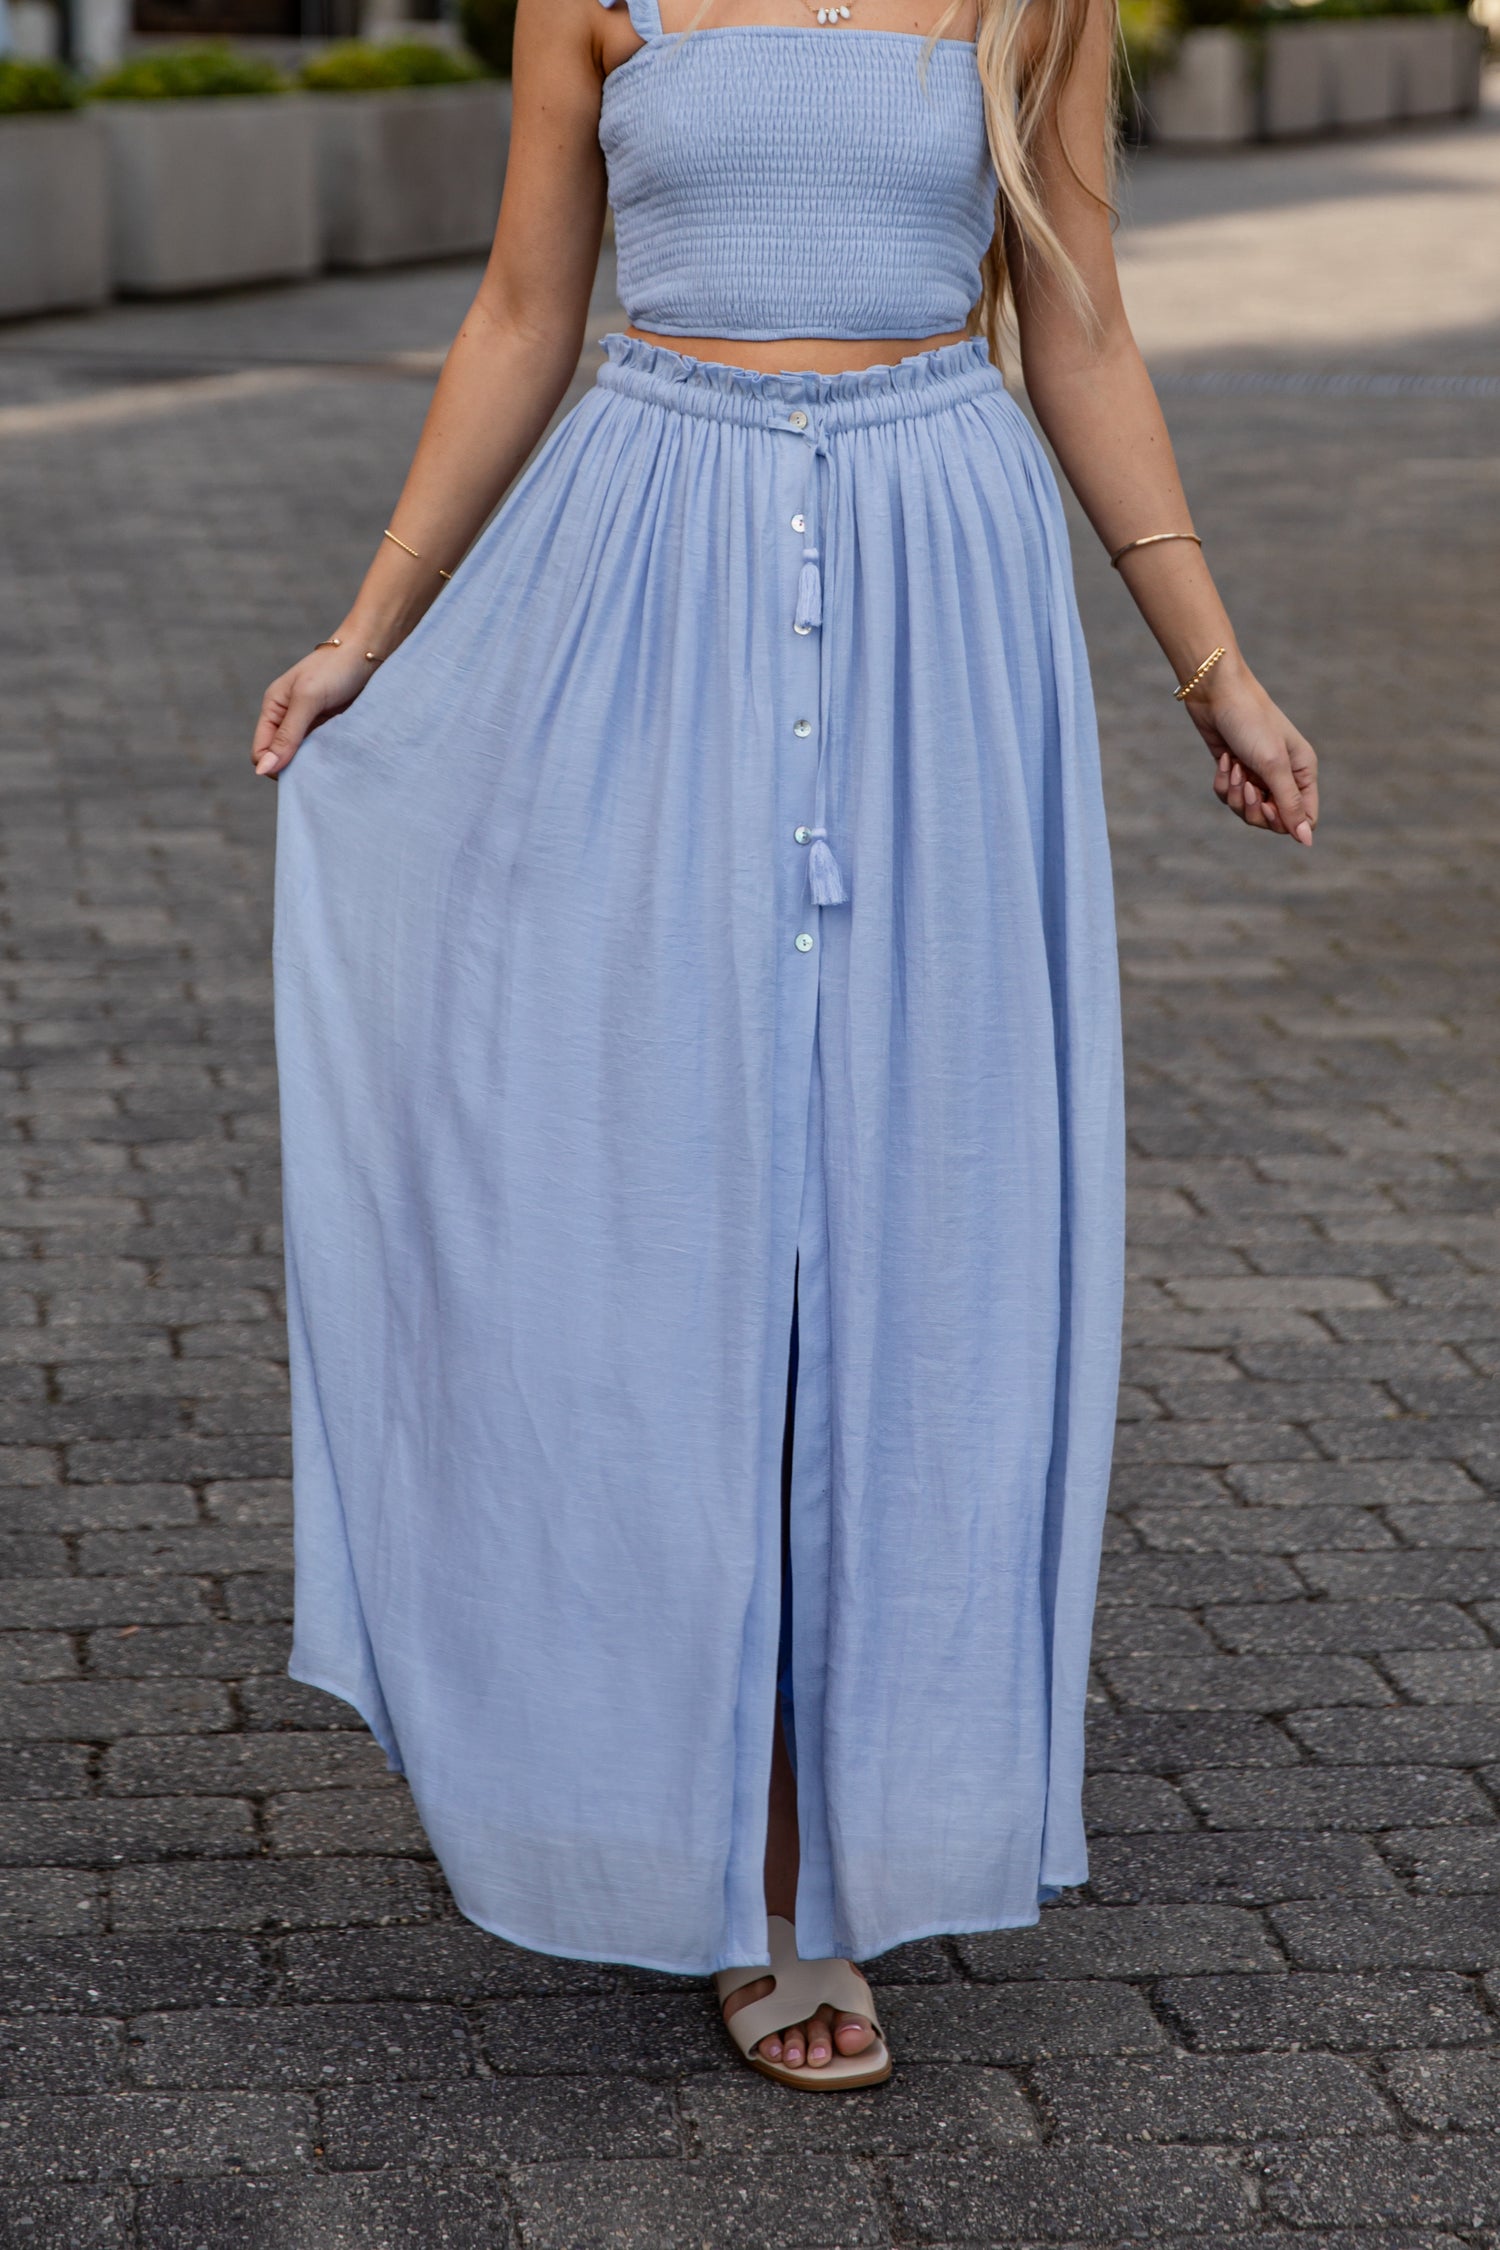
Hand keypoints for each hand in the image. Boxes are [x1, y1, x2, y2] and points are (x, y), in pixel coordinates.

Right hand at [250, 640, 376, 778]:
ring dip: (315, 764)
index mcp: (273, 709)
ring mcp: (311, 724)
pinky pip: (324, 752)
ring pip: (304, 758)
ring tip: (332, 762)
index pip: (261, 752)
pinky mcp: (331, 728)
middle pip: (282, 758)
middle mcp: (288, 719)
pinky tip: (341, 756)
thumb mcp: (307, 699)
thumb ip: (287, 735)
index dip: (274, 766)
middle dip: (296, 768)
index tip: (298, 772)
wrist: (369, 652)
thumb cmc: (335, 668)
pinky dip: (330, 757)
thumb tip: (262, 770)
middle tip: (319, 769)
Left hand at [1186, 655, 1317, 846]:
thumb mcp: (1272, 765)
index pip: (1304, 818)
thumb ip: (1289, 804)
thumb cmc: (1251, 722)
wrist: (1216, 693)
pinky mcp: (1235, 770)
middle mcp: (1283, 776)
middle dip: (1254, 807)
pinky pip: (1229, 795)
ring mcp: (1258, 774)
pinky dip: (1223, 782)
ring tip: (1234, 767)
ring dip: (1236, 793)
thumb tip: (1307, 840)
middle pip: (1272, 820)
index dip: (1284, 822)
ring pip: (1247, 810)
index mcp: (1303, 772)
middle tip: (1246, 786)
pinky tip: (1224, 760)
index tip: (1267, 806)